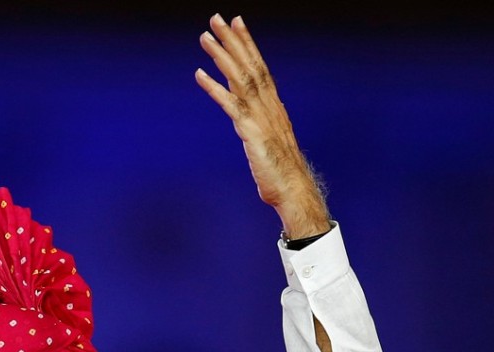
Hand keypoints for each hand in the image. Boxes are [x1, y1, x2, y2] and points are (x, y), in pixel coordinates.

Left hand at [195, 15, 328, 238]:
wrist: (294, 191)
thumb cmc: (281, 173)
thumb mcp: (267, 145)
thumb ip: (258, 131)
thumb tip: (250, 127)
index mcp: (274, 107)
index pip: (260, 68)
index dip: (247, 44)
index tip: (236, 24)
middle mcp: (269, 106)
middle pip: (250, 65)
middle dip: (233, 40)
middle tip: (217, 18)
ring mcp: (262, 118)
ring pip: (241, 78)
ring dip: (222, 56)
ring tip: (205, 37)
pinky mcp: (252, 132)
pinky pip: (231, 105)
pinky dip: (214, 88)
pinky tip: (199, 74)